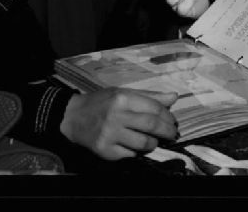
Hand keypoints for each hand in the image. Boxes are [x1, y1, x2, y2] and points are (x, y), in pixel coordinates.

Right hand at [59, 88, 178, 160]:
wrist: (73, 116)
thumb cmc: (101, 102)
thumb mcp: (123, 93)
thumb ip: (149, 96)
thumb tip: (174, 97)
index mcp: (122, 98)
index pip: (154, 108)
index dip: (168, 116)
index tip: (172, 121)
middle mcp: (116, 116)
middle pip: (151, 125)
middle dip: (167, 131)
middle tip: (172, 134)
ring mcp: (110, 135)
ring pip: (143, 143)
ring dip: (153, 143)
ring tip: (154, 141)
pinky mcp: (105, 150)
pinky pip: (129, 154)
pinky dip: (136, 151)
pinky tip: (135, 146)